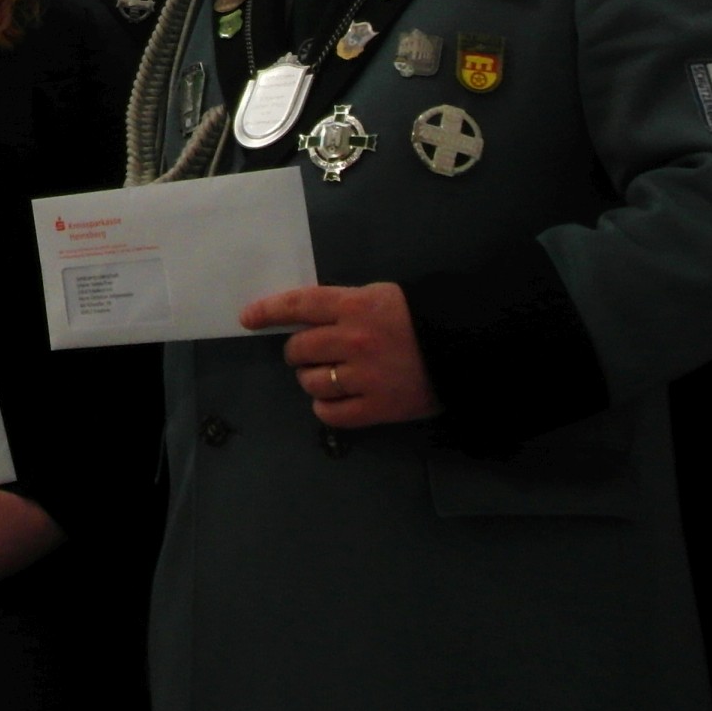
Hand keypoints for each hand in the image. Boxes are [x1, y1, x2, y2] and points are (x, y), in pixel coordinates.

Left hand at [246, 281, 440, 428]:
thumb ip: (343, 307)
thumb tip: (304, 319)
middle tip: (309, 354)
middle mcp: (353, 340)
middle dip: (298, 352)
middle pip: (299, 349)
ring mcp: (364, 376)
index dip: (267, 311)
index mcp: (354, 306)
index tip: (247, 318)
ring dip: (311, 380)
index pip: (298, 305)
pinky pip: (331, 413)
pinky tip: (332, 400)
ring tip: (327, 376)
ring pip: (311, 382)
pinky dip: (325, 407)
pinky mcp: (377, 407)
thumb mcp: (380, 297)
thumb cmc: (418, 318)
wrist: (464, 348)